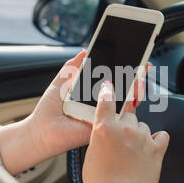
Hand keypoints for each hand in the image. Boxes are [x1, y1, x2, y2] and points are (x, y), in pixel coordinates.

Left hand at [0, 50, 150, 175]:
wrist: (40, 131)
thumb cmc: (48, 111)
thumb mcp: (60, 82)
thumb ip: (72, 67)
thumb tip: (84, 51)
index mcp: (92, 95)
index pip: (113, 81)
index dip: (124, 71)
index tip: (136, 60)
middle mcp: (100, 106)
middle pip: (124, 91)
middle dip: (136, 78)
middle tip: (143, 65)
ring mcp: (103, 117)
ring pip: (126, 104)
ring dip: (136, 89)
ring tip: (139, 76)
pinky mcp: (103, 127)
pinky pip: (119, 118)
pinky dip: (127, 106)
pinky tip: (131, 94)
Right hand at [83, 80, 168, 182]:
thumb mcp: (90, 158)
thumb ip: (99, 140)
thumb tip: (106, 136)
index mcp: (104, 127)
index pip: (107, 99)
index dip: (108, 90)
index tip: (110, 85)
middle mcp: (125, 127)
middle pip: (128, 114)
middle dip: (125, 123)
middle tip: (120, 140)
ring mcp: (143, 137)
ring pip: (143, 125)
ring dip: (139, 134)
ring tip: (132, 153)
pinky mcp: (157, 148)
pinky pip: (161, 135)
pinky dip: (157, 140)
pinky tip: (150, 148)